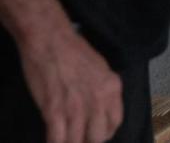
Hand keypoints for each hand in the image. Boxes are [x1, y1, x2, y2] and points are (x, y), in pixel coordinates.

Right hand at [18, 27, 122, 142]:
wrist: (51, 41)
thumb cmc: (74, 50)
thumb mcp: (101, 68)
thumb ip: (104, 90)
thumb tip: (102, 109)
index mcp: (112, 88)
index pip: (115, 122)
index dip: (106, 132)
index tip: (97, 134)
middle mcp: (98, 100)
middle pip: (98, 136)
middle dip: (89, 140)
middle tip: (80, 138)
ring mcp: (76, 107)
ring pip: (77, 141)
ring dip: (71, 142)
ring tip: (66, 139)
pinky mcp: (54, 110)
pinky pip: (57, 138)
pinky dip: (55, 142)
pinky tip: (53, 139)